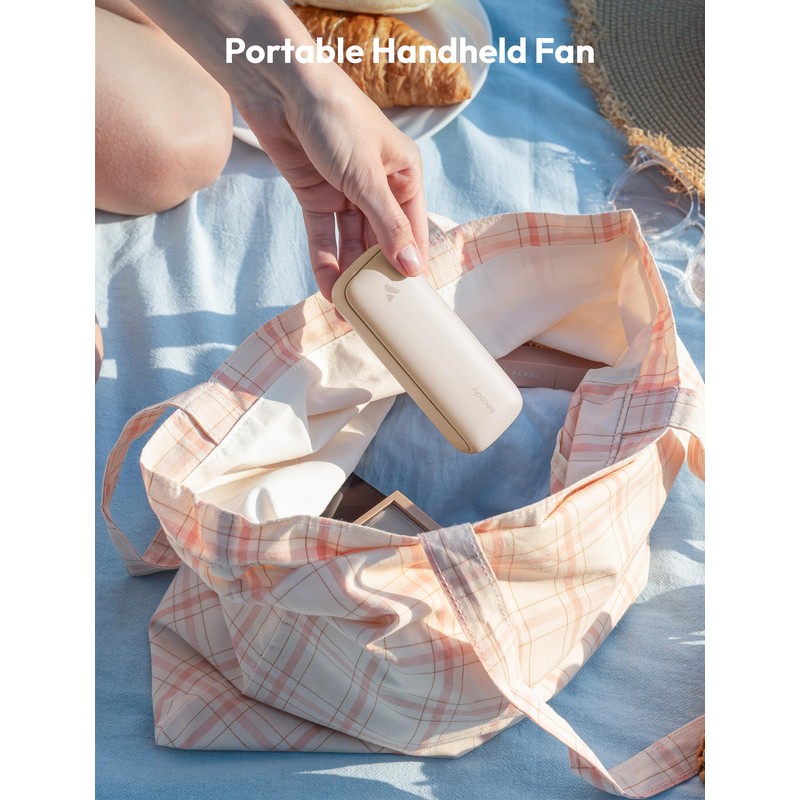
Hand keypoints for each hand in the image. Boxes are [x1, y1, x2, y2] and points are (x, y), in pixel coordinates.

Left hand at [237, 65, 427, 300]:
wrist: (280, 86)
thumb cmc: (336, 117)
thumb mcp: (367, 176)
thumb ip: (387, 226)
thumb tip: (411, 267)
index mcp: (404, 175)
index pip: (414, 230)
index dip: (411, 265)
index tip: (410, 301)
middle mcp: (378, 186)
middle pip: (381, 241)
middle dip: (377, 275)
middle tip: (378, 313)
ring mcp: (345, 192)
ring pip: (351, 243)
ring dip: (349, 274)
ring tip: (350, 310)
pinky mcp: (315, 195)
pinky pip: (323, 235)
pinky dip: (325, 260)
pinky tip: (328, 288)